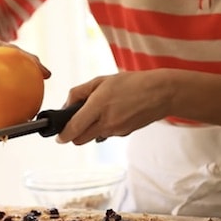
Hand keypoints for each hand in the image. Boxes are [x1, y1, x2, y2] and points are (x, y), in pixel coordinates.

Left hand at [56, 69, 174, 144]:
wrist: (161, 93)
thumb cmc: (131, 83)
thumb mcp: (101, 81)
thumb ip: (79, 93)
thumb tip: (66, 106)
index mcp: (98, 106)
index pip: (74, 129)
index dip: (63, 136)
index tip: (58, 138)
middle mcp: (106, 122)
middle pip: (80, 140)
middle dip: (74, 135)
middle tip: (75, 123)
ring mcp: (116, 131)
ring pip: (93, 137)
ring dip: (90, 130)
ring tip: (100, 112)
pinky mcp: (124, 134)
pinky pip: (107, 134)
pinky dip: (104, 128)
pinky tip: (114, 114)